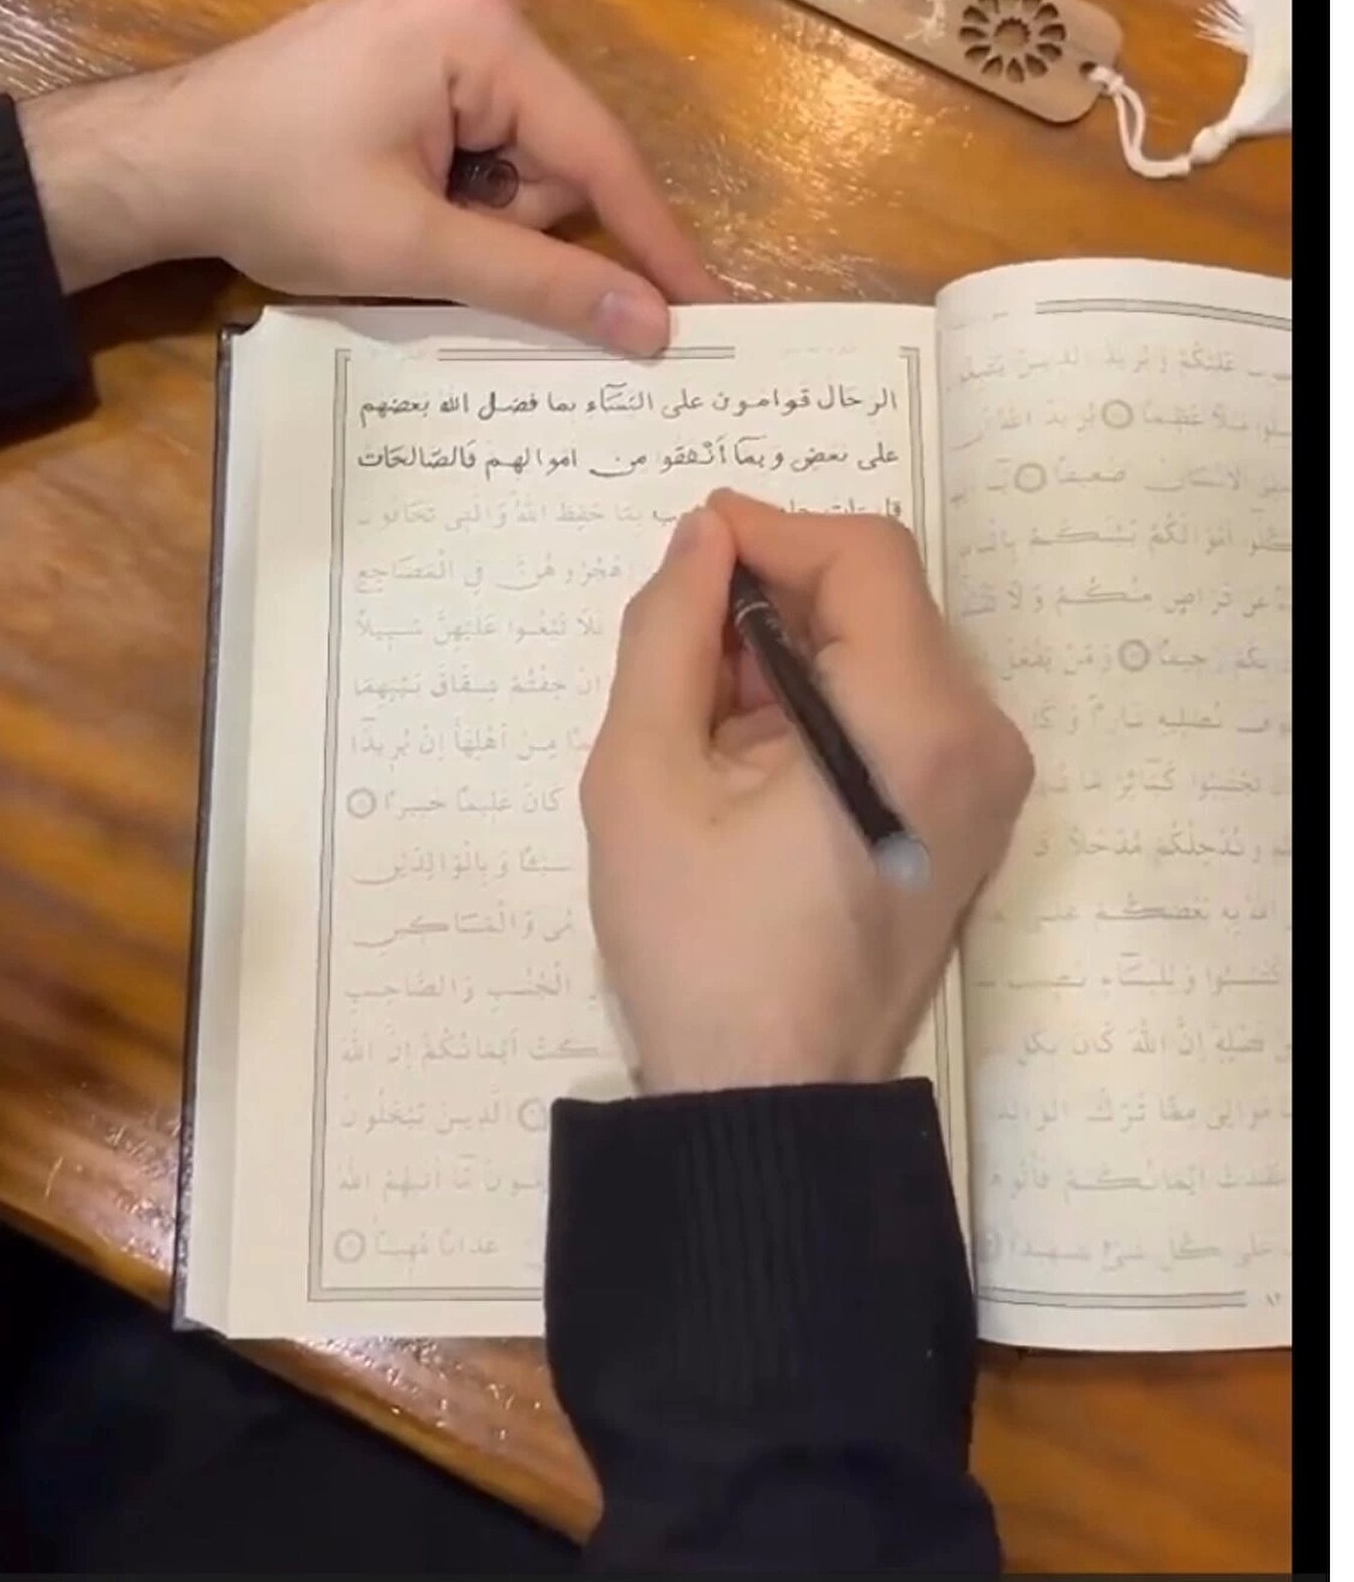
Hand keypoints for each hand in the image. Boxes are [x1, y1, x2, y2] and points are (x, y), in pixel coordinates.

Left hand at [17, 0, 719, 351]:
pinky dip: (460, 188)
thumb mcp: (414, 248)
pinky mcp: (426, 45)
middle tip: (431, 242)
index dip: (655, 242)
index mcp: (484, 27)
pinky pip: (488, 137)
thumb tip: (653, 326)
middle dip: (516, 220)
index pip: (601, 153)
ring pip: (526, 155)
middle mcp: (482, 0)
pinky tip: (395, 194)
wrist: (160, 160)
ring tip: (397, 215)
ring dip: (482, 210)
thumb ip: (540, 283)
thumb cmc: (276, 192)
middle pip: (562, 153)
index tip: (713, 309)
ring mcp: (451, 17)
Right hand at [581, 493, 1032, 1093]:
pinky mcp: (974, 808)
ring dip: (798, 646)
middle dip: (777, 596)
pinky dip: (829, 693)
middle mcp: (981, 739)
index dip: (771, 533)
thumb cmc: (700, 948)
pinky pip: (903, 700)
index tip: (690, 555)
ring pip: (891, 641)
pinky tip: (759, 755)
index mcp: (917, 727)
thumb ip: (668, 632)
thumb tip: (705, 537)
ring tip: (712, 721)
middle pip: (883, 595)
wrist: (773, 1101)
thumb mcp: (643, 777)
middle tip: (683, 658)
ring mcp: (989, 778)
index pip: (865, 558)